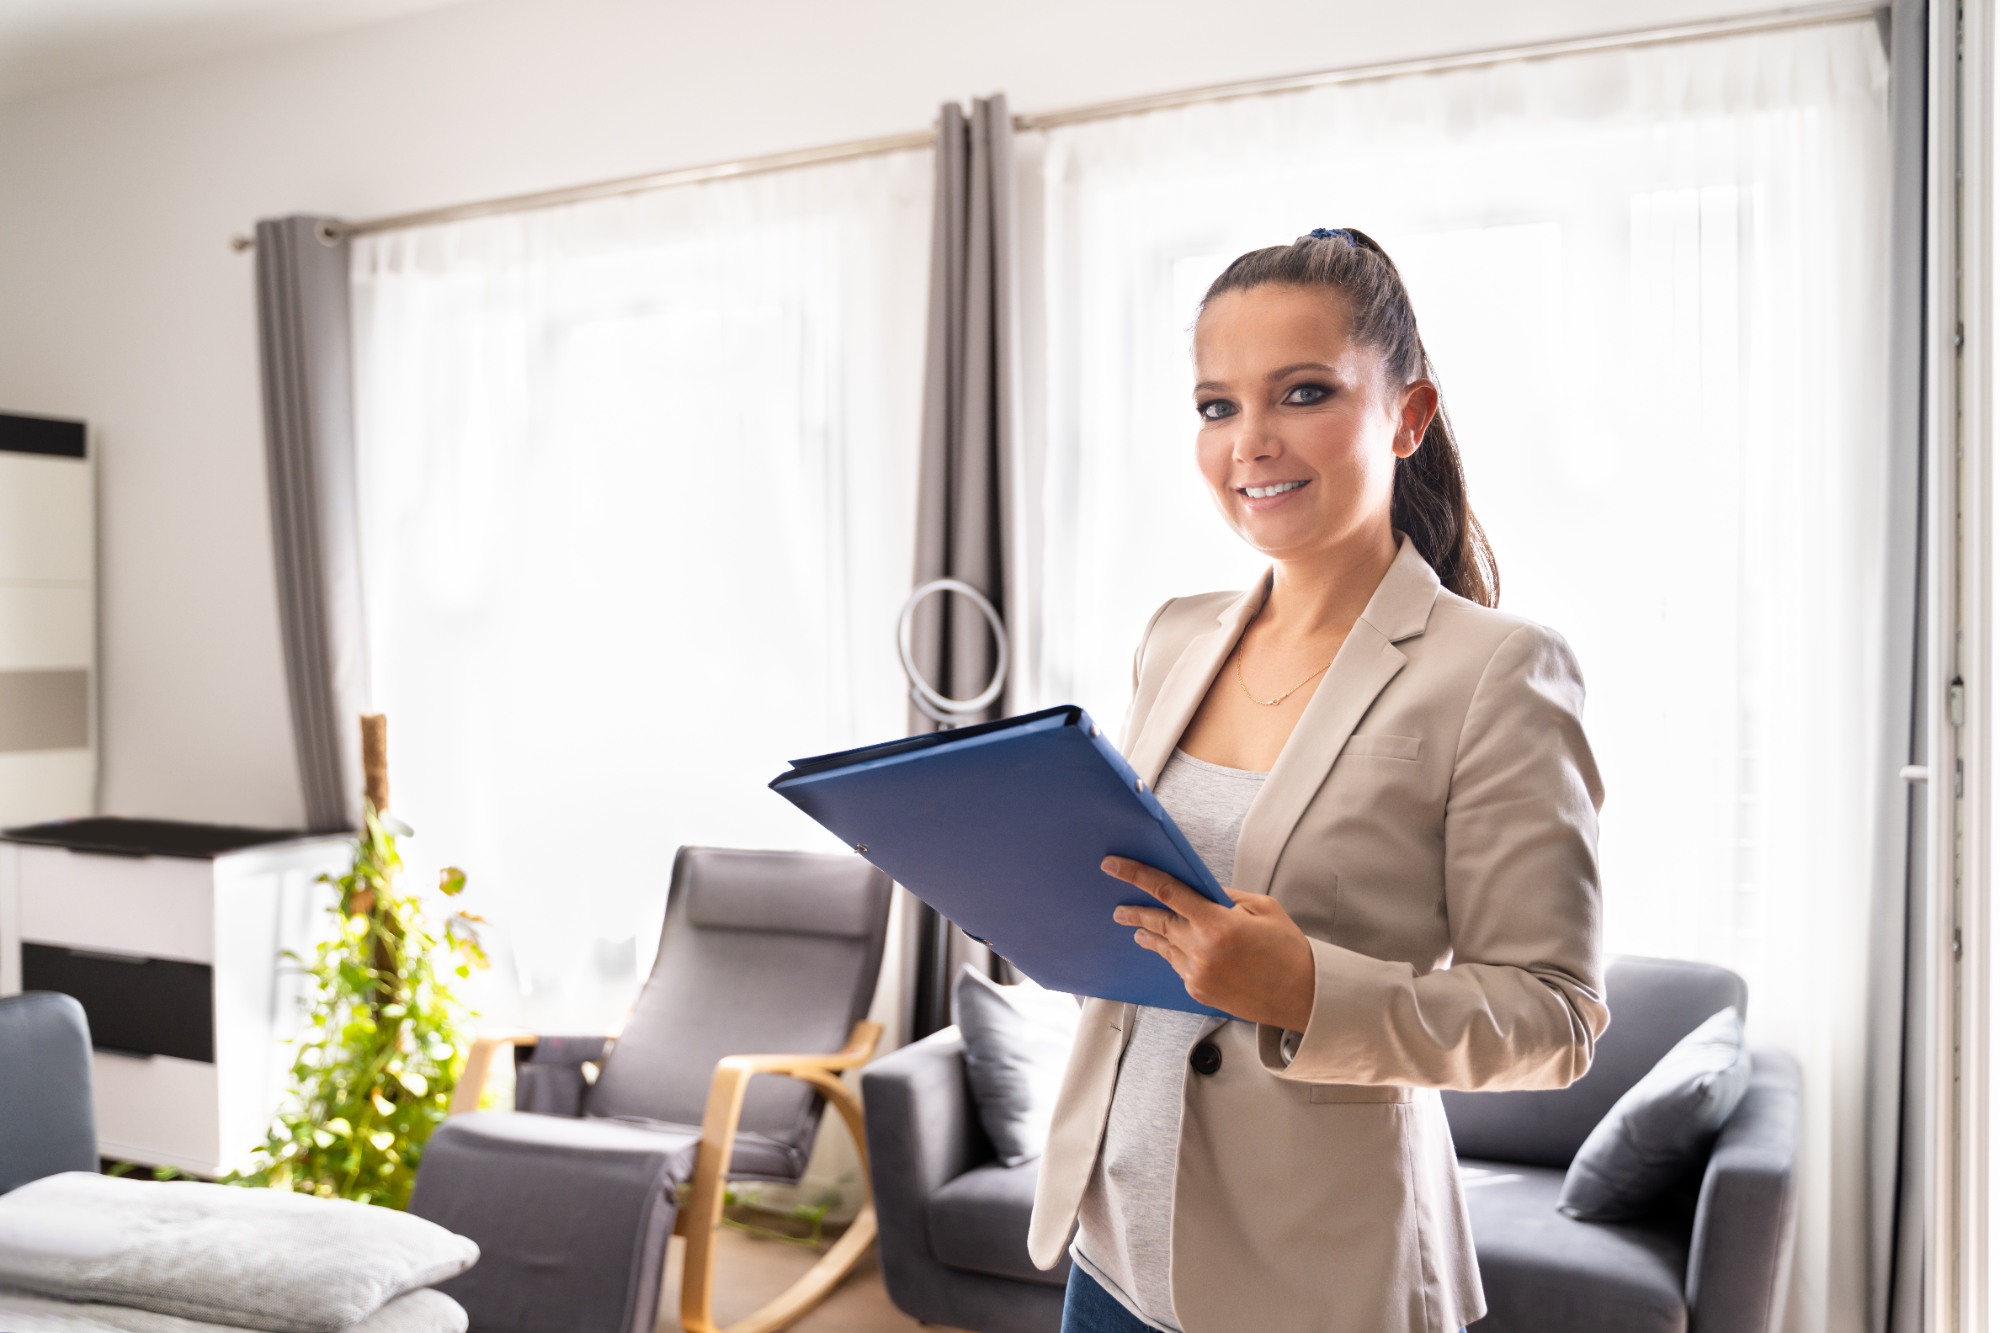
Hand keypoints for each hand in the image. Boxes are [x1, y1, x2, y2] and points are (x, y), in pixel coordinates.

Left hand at [1102, 855, 1315, 1030]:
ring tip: (1136, 927)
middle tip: (1119, 907)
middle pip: (1157, 922)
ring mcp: (1197, 974)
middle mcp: (1201, 950)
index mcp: (1217, 923)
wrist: (1303, 996)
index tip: (1114, 865)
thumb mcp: (1264, 908)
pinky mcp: (1199, 992)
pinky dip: (1173, 954)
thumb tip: (1202, 892)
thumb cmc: (1288, 949)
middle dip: (1134, 912)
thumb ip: (1227, 897)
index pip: (1167, 892)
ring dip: (1149, 934)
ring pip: (1164, 947)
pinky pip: (1178, 967)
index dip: (1137, 875)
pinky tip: (1169, 948)